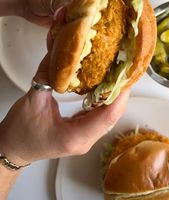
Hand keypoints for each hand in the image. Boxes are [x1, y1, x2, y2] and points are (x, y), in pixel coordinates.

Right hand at [0, 54, 128, 164]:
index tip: (125, 76)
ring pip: (108, 115)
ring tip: (117, 74)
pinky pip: (100, 115)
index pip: (107, 116)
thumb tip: (59, 51)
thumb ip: (47, 75)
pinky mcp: (82, 132)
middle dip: (120, 92)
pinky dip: (104, 99)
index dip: (120, 95)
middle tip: (123, 69)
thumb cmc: (20, 132)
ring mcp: (85, 138)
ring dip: (114, 95)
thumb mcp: (32, 100)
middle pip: (112, 115)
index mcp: (74, 137)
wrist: (12, 148)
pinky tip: (104, 85)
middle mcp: (84, 140)